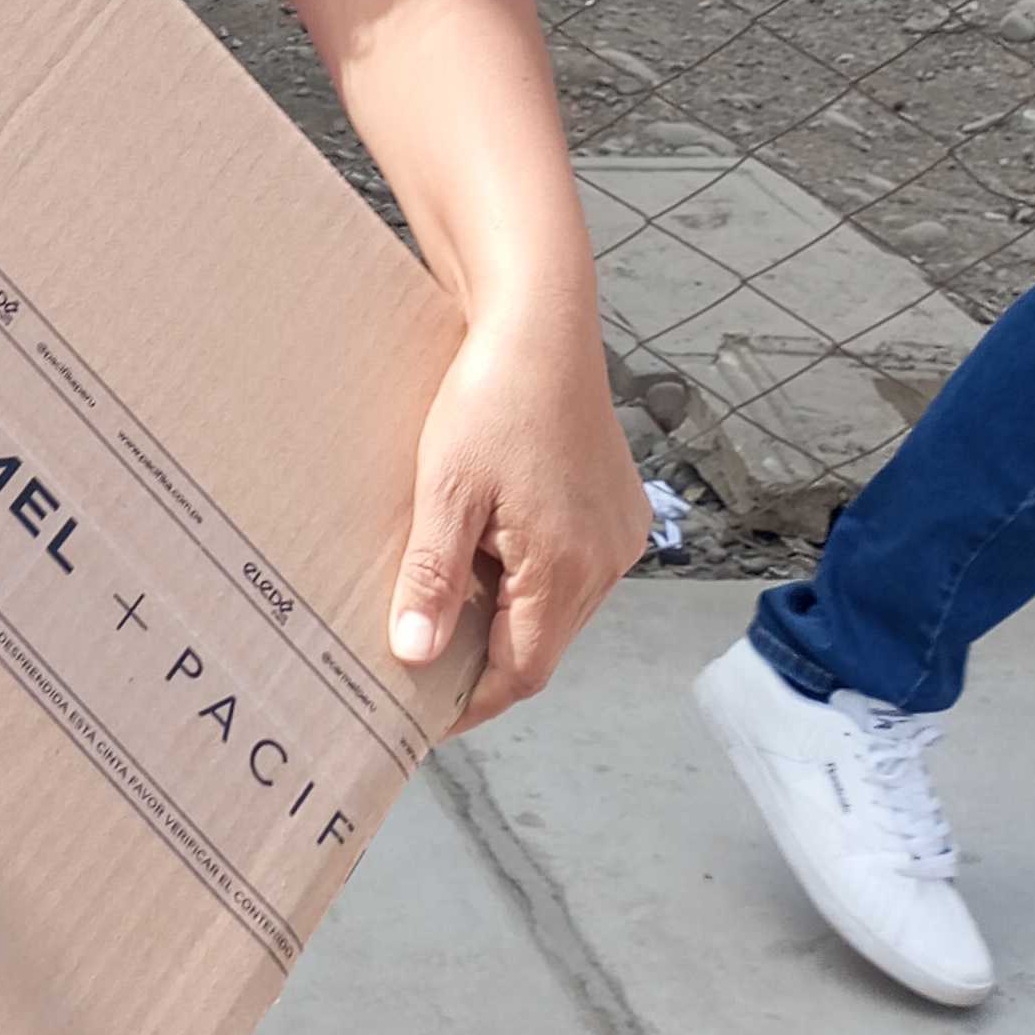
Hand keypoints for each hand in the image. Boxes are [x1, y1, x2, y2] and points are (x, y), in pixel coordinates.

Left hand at [390, 301, 648, 730]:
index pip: (522, 672)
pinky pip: (575, 569)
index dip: (471, 701)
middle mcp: (606, 562)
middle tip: (421, 654)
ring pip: (558, 607)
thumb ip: (432, 578)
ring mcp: (620, 535)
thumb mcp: (444, 491)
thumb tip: (414, 654)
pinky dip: (533, 576)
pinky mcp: (620, 509)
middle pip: (543, 644)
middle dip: (486, 658)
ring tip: (449, 594)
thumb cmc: (490, 398)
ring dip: (509, 613)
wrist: (540, 322)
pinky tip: (491, 548)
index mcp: (566, 568)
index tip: (424, 713)